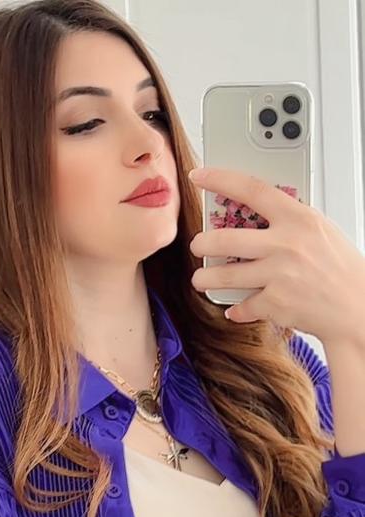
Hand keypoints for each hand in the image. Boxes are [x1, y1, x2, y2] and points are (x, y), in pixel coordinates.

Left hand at [188, 165, 364, 346]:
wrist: (357, 305)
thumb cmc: (339, 266)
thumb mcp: (318, 229)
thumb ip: (287, 219)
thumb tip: (252, 212)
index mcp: (297, 218)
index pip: (251, 189)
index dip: (220, 179)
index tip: (200, 176)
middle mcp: (285, 245)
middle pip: (225, 239)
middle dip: (202, 244)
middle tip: (198, 246)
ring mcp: (279, 276)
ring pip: (224, 276)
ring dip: (205, 279)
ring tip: (201, 279)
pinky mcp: (276, 304)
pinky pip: (242, 306)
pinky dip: (237, 309)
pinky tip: (237, 308)